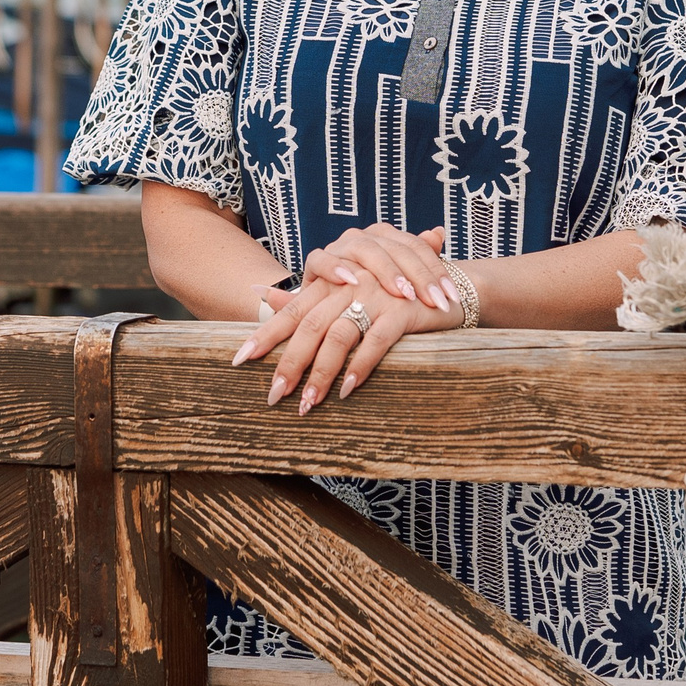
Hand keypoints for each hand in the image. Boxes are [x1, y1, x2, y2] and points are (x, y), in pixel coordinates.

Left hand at [231, 252, 464, 412]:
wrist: (445, 283)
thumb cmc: (391, 288)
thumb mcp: (348, 285)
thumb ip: (308, 292)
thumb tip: (261, 292)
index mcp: (331, 281)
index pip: (292, 311)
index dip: (266, 335)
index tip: (240, 360)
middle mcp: (348, 284)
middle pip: (309, 327)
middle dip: (289, 364)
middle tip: (274, 396)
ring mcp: (375, 294)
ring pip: (338, 337)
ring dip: (322, 374)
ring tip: (309, 404)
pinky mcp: (401, 309)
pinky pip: (376, 341)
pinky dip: (361, 366)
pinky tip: (349, 390)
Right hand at [301, 223, 453, 316]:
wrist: (328, 302)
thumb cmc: (370, 293)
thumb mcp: (398, 279)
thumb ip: (420, 256)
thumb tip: (438, 232)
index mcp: (386, 236)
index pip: (416, 247)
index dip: (436, 271)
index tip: (452, 298)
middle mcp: (364, 236)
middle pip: (396, 249)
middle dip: (419, 277)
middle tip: (435, 302)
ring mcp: (339, 246)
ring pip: (365, 250)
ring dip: (386, 272)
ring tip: (403, 294)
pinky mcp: (316, 261)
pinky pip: (322, 259)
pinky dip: (335, 268)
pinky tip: (352, 283)